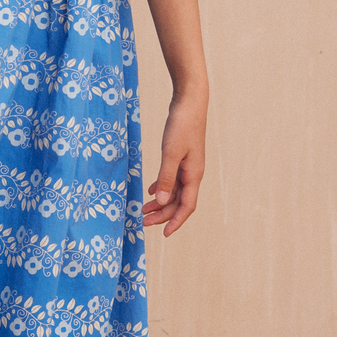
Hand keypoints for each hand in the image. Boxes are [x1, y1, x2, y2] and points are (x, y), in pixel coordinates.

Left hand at [143, 93, 206, 236]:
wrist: (189, 102)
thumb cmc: (182, 125)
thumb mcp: (171, 152)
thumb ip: (166, 177)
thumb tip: (162, 201)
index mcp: (193, 175)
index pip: (187, 206)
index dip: (176, 221)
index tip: (164, 235)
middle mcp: (193, 173)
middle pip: (179, 202)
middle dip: (163, 214)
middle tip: (143, 222)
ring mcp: (188, 165)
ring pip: (175, 191)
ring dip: (161, 202)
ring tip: (144, 210)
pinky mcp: (182, 157)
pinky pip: (172, 179)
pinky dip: (162, 187)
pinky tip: (151, 191)